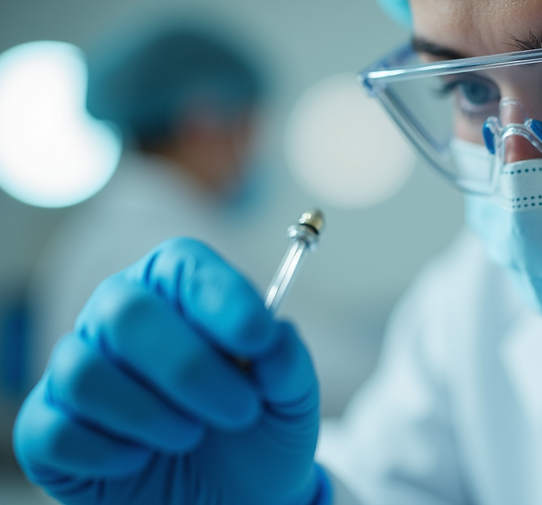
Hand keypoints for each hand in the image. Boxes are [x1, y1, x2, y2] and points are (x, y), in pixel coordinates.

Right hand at [14, 238, 327, 504]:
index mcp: (179, 290)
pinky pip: (54, 430)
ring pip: (85, 373)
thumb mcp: (291, 399)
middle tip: (239, 410)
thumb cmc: (258, 430)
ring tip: (191, 437)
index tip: (259, 338)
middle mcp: (119, 316)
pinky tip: (141, 460)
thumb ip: (287, 363)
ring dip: (150, 416)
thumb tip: (273, 336)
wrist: (235, 497)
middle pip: (126, 313)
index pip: (183, 263)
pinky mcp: (47, 428)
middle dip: (189, 368)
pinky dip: (107, 454)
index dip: (222, 298)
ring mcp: (77, 369)